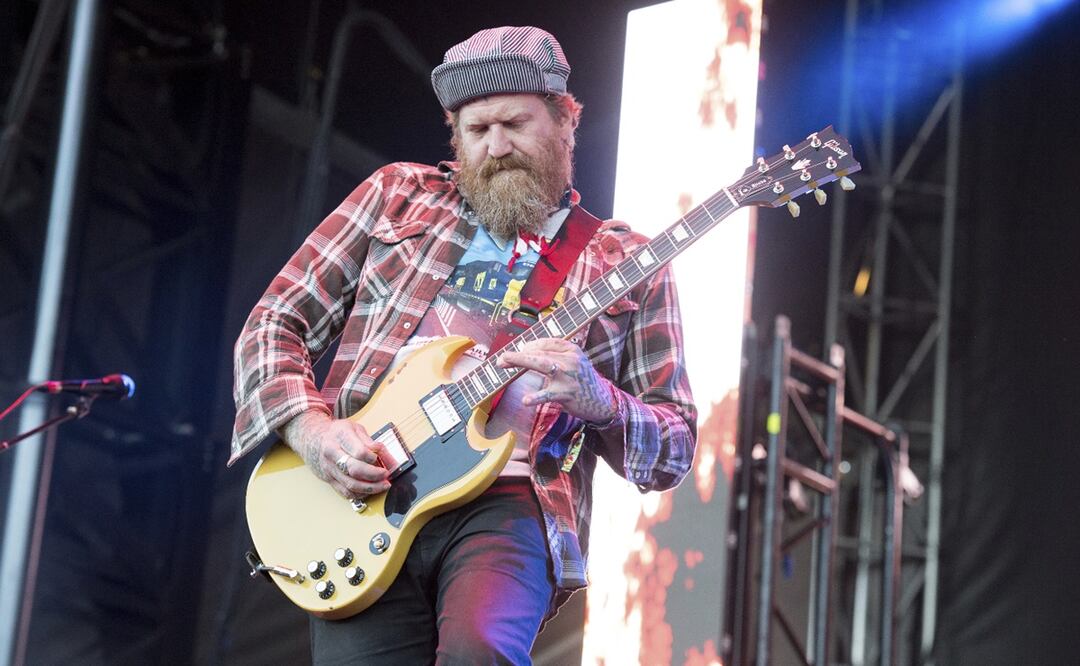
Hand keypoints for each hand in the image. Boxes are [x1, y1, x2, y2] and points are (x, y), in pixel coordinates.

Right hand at [280, 411, 390, 499]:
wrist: (312, 439)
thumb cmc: (336, 433)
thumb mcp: (353, 427)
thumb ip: (368, 440)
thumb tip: (381, 452)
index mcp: (340, 436)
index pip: (358, 451)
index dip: (372, 457)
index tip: (380, 458)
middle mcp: (332, 454)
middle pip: (354, 469)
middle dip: (374, 475)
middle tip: (386, 474)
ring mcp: (330, 469)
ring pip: (351, 484)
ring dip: (370, 488)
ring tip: (384, 485)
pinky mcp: (329, 480)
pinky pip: (345, 492)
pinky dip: (360, 494)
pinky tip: (370, 491)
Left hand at [497, 338, 617, 423]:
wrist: (602, 401)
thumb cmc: (582, 380)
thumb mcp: (573, 362)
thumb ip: (555, 355)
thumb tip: (525, 351)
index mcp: (571, 349)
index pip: (545, 342)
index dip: (527, 346)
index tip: (514, 353)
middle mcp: (571, 360)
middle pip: (540, 352)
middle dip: (519, 353)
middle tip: (502, 358)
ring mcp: (569, 377)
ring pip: (542, 365)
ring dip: (521, 362)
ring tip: (505, 363)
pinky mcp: (567, 394)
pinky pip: (548, 394)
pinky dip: (536, 397)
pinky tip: (526, 400)